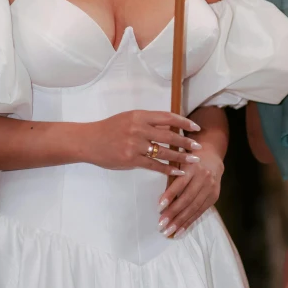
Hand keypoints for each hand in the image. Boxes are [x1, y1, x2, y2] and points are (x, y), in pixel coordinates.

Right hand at [83, 110, 201, 177]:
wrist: (89, 141)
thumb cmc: (109, 129)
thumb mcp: (127, 118)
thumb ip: (146, 121)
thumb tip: (168, 126)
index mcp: (139, 116)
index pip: (167, 117)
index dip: (183, 122)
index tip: (195, 127)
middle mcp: (139, 128)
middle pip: (169, 135)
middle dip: (186, 141)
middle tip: (198, 146)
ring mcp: (135, 145)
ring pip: (164, 151)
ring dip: (181, 156)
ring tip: (193, 160)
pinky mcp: (131, 159)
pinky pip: (154, 165)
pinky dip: (167, 169)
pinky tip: (177, 171)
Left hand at [157, 147, 223, 236]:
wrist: (212, 157)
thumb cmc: (190, 159)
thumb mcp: (180, 161)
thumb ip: (173, 175)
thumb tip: (161, 198)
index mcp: (193, 167)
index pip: (180, 183)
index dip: (170, 195)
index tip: (159, 207)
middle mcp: (203, 177)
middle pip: (187, 198)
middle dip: (174, 213)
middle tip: (161, 224)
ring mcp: (210, 188)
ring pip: (194, 207)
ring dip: (181, 221)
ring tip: (169, 231)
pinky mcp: (214, 197)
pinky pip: (200, 212)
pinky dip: (189, 222)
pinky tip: (180, 231)